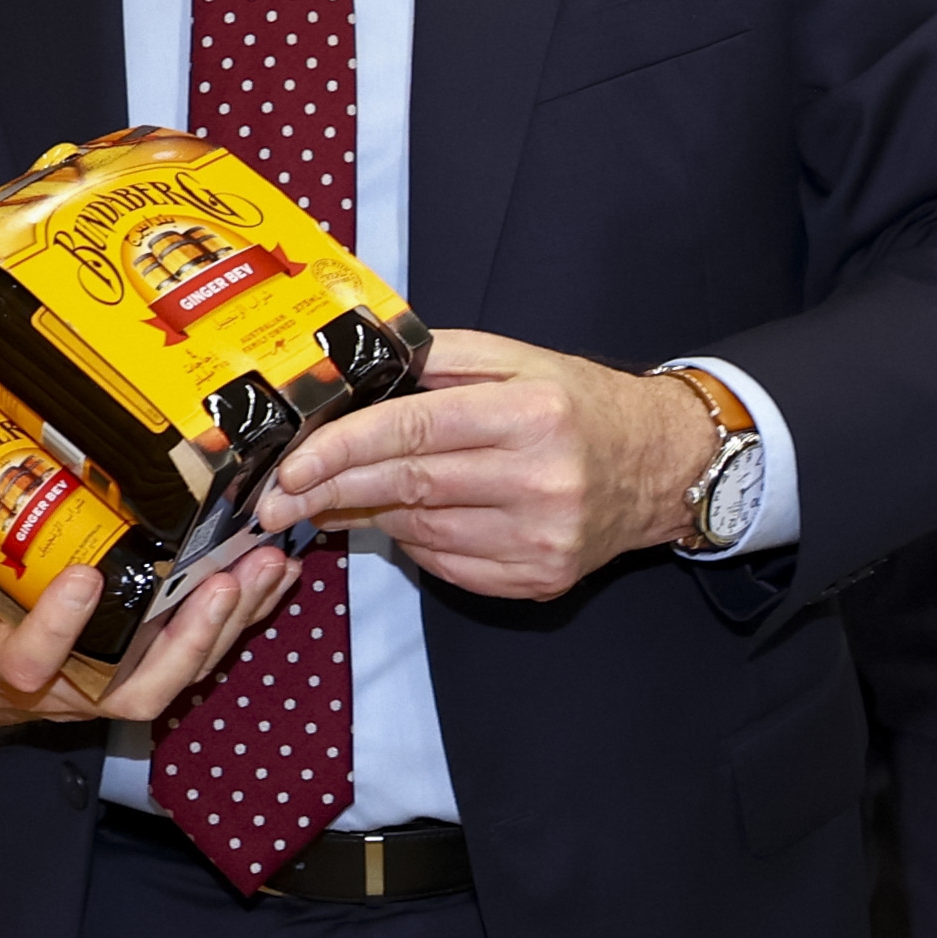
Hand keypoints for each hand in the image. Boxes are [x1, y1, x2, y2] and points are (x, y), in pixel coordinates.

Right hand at [0, 542, 304, 740]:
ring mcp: (108, 682)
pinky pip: (195, 654)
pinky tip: (272, 575)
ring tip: (264, 568)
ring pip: (176, 674)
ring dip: (227, 625)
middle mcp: (66, 685)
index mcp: (6, 661)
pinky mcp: (138, 667)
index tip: (84, 579)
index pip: (32, 658)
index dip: (59, 626)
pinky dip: (239, 618)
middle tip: (223, 581)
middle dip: (189, 637)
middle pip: (137, 684)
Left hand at [254, 330, 716, 600]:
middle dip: (329, 493)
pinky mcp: (539, 580)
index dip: (344, 449)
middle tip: (274, 500)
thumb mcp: (520, 360)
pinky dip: (412, 541)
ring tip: (330, 499)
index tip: (291, 465)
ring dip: (366, 515)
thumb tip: (357, 372)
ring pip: (420, 531)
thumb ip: (439, 358)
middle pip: (408, 487)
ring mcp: (541, 539)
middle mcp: (540, 481)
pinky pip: (447, 564)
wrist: (662, 467)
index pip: (415, 431)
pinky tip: (401, 519)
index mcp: (530, 414)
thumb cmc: (580, 405)